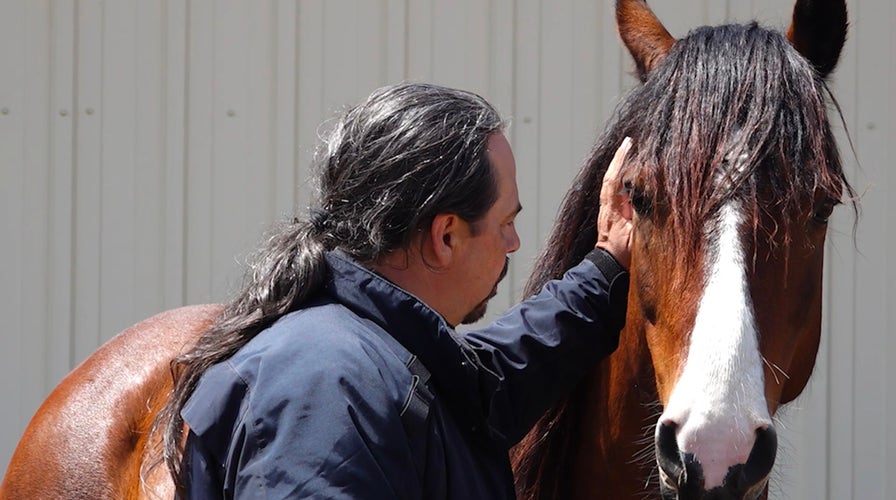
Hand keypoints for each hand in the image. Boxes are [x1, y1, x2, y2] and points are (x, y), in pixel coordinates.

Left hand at [595, 137, 633, 269]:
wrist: (608, 268)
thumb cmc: (623, 256)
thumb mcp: (637, 237)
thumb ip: (644, 218)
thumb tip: (652, 198)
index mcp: (612, 209)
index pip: (614, 180)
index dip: (620, 161)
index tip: (628, 144)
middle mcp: (608, 206)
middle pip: (612, 177)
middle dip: (620, 160)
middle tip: (630, 142)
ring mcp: (608, 209)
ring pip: (613, 183)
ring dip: (621, 168)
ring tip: (630, 150)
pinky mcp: (611, 214)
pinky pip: (616, 191)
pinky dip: (622, 180)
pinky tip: (630, 173)